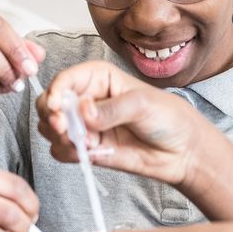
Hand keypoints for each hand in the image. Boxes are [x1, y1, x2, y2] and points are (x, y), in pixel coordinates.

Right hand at [37, 61, 205, 186]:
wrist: (182, 151)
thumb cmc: (167, 117)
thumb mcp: (143, 105)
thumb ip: (111, 109)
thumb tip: (84, 111)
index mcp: (97, 78)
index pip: (65, 80)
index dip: (55, 92)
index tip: (57, 107)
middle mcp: (86, 99)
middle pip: (49, 104)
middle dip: (52, 116)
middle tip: (63, 127)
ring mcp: (84, 125)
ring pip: (51, 129)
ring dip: (60, 137)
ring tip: (86, 143)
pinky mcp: (87, 148)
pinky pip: (62, 151)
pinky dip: (69, 154)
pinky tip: (90, 153)